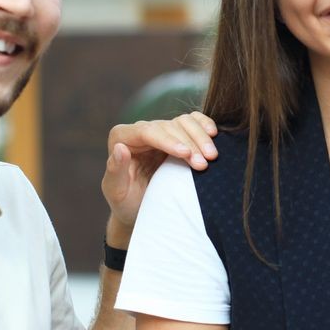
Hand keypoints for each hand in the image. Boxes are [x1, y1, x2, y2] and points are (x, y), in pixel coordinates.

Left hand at [101, 111, 218, 229]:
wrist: (140, 208)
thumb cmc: (126, 201)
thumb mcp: (116, 191)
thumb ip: (116, 170)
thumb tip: (120, 147)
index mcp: (122, 138)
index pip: (146, 132)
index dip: (168, 140)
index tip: (186, 154)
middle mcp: (142, 130)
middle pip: (169, 126)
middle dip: (189, 143)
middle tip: (204, 164)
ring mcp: (162, 131)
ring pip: (183, 122)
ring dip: (200, 137)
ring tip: (212, 156)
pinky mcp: (177, 135)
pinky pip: (192, 121)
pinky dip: (204, 124)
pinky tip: (213, 134)